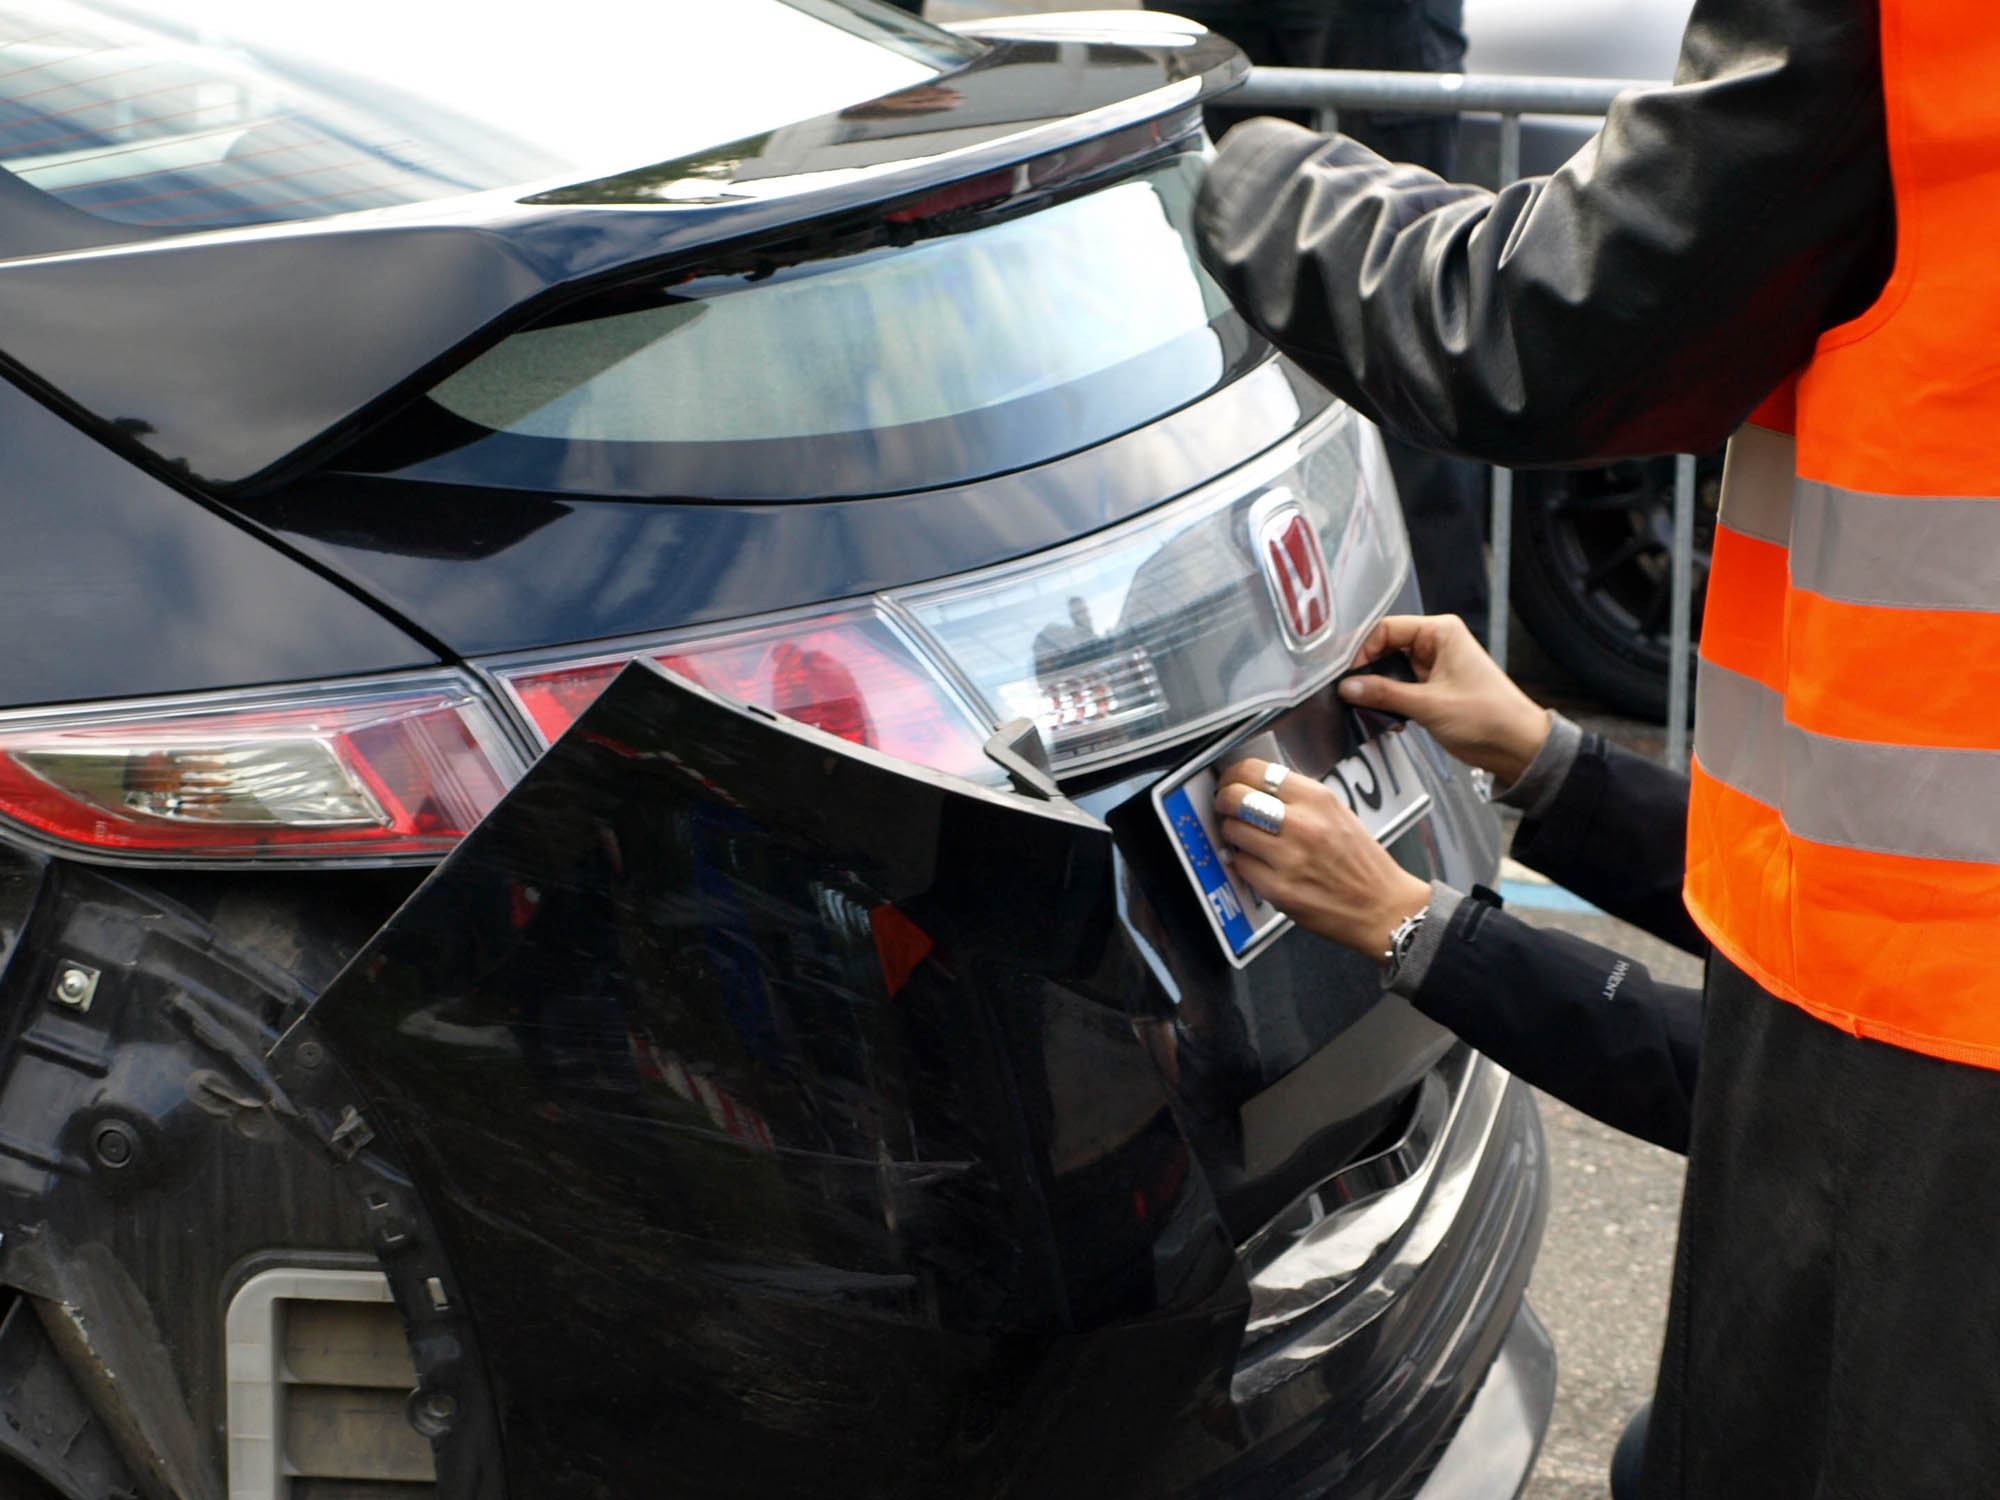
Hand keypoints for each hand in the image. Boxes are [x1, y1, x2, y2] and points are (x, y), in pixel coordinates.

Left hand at [1215, 760, 1431, 960]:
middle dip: (1224, 800)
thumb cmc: (1361, 863)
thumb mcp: (1337, 813)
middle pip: (1236, 797)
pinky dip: (1243, 862)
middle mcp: (1302, 824)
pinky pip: (1240, 864)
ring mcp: (1288, 858)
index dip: (1234, 774)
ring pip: (1232, 830)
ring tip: (1246, 836)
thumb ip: (1298, 798)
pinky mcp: (1278, 888)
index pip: (1256, 771)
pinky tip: (1260, 863)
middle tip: (1226, 805)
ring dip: (1232, 832)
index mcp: (1318, 799)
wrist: (1382, 907)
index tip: (1230, 780)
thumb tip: (1255, 786)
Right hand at [1336, 615, 1549, 784]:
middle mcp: (1437, 644)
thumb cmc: (1488, 716)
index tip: (1350, 676)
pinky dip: (1390, 701)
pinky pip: (1401, 688)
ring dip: (1380, 690)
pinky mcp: (1433, 689)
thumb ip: (1384, 694)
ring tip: (1370, 707)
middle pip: (1386, 648)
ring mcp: (1434, 667)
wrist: (1516, 745)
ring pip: (1391, 670)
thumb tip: (1348, 686)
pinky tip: (1387, 717)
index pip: (1386, 629)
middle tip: (1353, 693)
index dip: (1364, 651)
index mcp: (1441, 632)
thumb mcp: (1429, 704)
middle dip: (1369, 672)